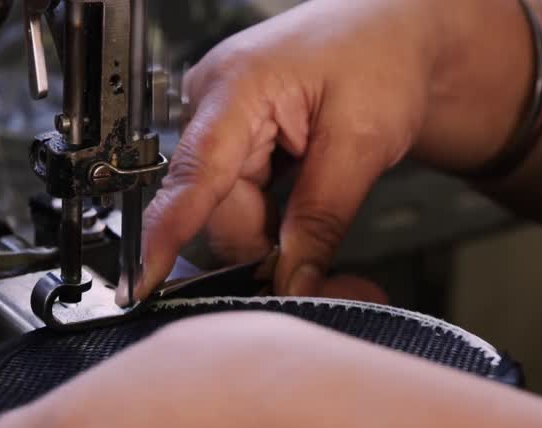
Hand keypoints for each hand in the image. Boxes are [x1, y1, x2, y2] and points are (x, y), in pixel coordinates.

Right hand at [136, 0, 531, 297]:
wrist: (395, 31)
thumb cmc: (380, 52)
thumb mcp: (363, 140)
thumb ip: (322, 216)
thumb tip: (292, 281)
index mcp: (238, 85)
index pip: (194, 173)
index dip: (168, 232)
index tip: (146, 279)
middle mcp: (216, 104)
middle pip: (217, 209)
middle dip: (263, 246)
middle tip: (322, 272)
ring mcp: (224, 125)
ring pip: (232, 214)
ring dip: (274, 236)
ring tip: (325, 227)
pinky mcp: (239, 144)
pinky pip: (244, 203)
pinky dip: (276, 223)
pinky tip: (306, 212)